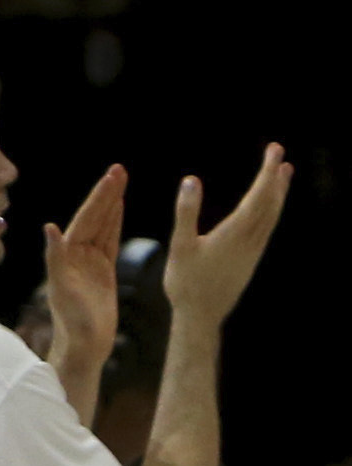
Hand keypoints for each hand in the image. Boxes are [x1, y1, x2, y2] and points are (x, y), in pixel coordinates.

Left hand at [42, 164, 125, 356]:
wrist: (85, 345)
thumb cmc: (71, 321)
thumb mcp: (62, 288)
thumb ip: (55, 257)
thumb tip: (50, 227)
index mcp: (66, 255)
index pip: (85, 219)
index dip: (98, 198)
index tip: (111, 177)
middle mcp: (76, 255)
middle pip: (94, 217)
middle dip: (107, 194)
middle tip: (120, 169)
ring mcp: (90, 262)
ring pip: (103, 225)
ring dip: (112, 204)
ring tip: (120, 180)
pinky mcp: (103, 271)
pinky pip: (110, 241)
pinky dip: (115, 223)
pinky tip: (119, 209)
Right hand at [162, 143, 291, 326]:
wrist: (201, 315)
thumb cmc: (186, 281)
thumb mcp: (180, 245)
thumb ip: (186, 211)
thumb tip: (192, 180)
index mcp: (235, 233)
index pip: (258, 195)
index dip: (267, 171)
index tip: (274, 150)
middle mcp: (251, 239)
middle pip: (270, 202)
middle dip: (276, 177)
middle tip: (279, 153)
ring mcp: (253, 250)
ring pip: (272, 215)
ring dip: (278, 192)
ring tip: (284, 173)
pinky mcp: (251, 258)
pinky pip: (267, 227)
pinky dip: (272, 210)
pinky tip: (269, 207)